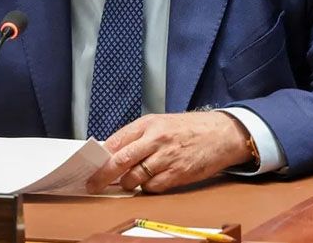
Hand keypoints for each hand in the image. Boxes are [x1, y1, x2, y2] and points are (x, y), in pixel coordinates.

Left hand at [86, 111, 251, 193]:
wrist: (221, 133)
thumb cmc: (189, 128)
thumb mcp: (161, 123)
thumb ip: (138, 136)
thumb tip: (112, 152)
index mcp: (148, 123)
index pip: (116, 141)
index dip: (101, 156)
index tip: (91, 166)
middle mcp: (156, 139)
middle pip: (120, 160)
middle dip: (103, 175)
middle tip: (93, 184)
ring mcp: (167, 157)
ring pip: (134, 177)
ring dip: (127, 183)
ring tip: (128, 182)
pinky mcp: (178, 173)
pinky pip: (153, 187)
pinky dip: (147, 188)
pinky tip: (150, 182)